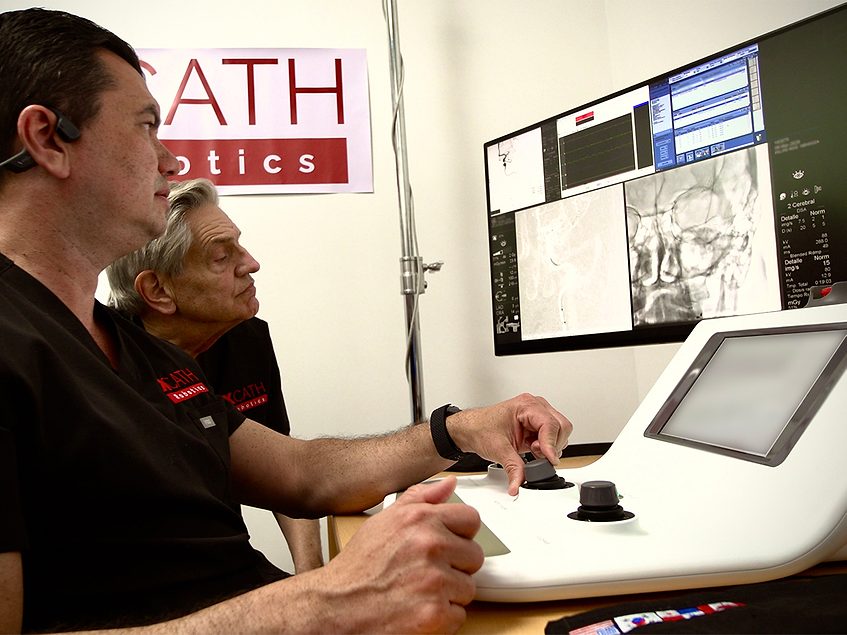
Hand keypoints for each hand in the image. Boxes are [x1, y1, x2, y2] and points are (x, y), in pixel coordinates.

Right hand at [327, 477, 482, 632]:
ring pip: (468, 587)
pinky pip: (459, 616)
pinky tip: (418, 609)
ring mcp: (434, 580)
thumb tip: (449, 484)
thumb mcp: (385, 521)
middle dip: (455, 567)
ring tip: (419, 591)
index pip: (471, 519)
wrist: (336, 606)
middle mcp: (430, 545)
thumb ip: (420, 499)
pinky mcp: (434, 613)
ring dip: (448, 594)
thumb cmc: (358, 567)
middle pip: (474, 556)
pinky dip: (441, 619)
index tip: (448, 545)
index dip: (460, 534)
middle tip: (427, 573)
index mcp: (421, 519)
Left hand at [450, 393, 572, 494]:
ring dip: (550, 446)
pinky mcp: (537, 425)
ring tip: (531, 449)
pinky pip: (553, 437)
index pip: (550, 424)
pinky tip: (533, 449)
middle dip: (552, 445)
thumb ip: (514, 469)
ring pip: (561, 432)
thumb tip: (519, 485)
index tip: (550, 460)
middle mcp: (535, 407)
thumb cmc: (480, 429)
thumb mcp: (498, 450)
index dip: (551, 444)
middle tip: (536, 453)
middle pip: (562, 427)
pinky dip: (547, 447)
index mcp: (526, 405)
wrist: (470, 429)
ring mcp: (537, 415)